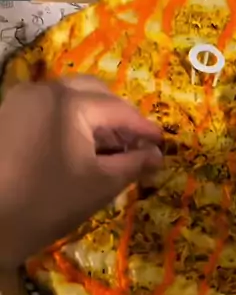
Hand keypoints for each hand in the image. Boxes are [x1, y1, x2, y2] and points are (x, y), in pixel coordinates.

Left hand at [0, 77, 162, 266]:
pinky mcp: (7, 116)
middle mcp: (43, 90)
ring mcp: (21, 101)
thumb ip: (134, 164)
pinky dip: (71, 121)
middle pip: (93, 93)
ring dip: (95, 117)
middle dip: (119, 116)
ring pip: (70, 98)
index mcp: (69, 103)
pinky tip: (81, 147)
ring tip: (111, 148)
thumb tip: (157, 155)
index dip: (143, 127)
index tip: (162, 143)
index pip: (118, 109)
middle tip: (137, 143)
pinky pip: (49, 109)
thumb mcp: (100, 185)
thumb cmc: (48, 203)